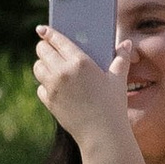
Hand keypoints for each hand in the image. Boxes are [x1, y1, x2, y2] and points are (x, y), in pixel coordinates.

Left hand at [34, 22, 125, 137]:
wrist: (102, 134)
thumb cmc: (113, 105)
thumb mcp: (118, 80)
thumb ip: (121, 58)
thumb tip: (127, 44)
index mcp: (80, 62)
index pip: (58, 40)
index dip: (48, 33)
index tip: (42, 29)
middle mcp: (62, 72)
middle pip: (42, 51)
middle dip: (44, 47)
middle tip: (48, 48)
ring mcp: (53, 88)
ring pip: (37, 68)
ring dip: (42, 64)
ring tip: (51, 65)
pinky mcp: (49, 101)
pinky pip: (40, 87)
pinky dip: (45, 84)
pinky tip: (54, 86)